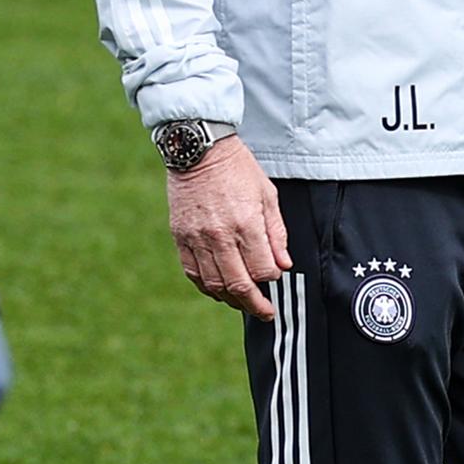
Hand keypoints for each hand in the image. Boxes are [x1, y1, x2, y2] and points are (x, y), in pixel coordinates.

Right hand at [166, 135, 290, 319]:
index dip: (272, 279)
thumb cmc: (238, 169)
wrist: (199, 150)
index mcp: (246, 223)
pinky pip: (192, 273)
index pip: (263, 269)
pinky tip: (218, 290)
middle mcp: (220, 235)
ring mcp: (197, 238)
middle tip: (265, 312)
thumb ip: (276, 233)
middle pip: (239, 284)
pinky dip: (207, 287)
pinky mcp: (180, 237)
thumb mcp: (267, 195)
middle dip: (255, 304)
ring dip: (231, 299)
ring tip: (243, 303)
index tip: (275, 277)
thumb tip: (283, 265)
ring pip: (214, 284)